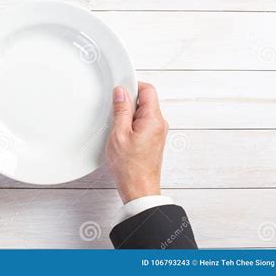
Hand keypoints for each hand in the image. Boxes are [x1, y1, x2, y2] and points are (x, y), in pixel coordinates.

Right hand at [105, 82, 167, 203]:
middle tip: (115, 112)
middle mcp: (159, 124)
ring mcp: (157, 132)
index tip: (119, 89)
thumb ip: (121, 110)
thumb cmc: (130, 167)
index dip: (132, 86)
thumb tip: (121, 92)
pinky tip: (121, 134)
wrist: (139, 189)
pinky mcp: (153, 140)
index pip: (148, 90)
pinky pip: (143, 123)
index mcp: (154, 119)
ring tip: (118, 127)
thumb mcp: (119, 134)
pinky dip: (131, 124)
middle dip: (129, 101)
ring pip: (143, 112)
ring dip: (129, 114)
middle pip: (146, 100)